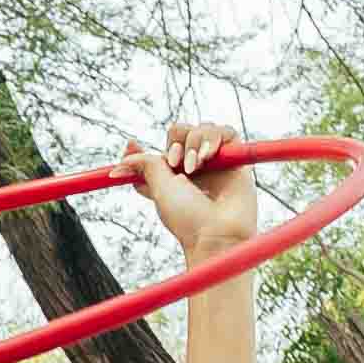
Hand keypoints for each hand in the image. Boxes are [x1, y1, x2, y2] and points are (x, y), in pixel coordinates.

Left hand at [122, 119, 260, 260]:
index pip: (164, 148)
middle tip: (175, 163)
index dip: (149, 146)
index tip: (132, 146)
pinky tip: (207, 157)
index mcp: (176, 176)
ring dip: (194, 142)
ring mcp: (217, 162)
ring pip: (203, 128)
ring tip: (194, 166)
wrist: (217, 233)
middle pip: (182, 132)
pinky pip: (226, 131)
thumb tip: (126, 155)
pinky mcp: (237, 158)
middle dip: (175, 143)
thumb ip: (145, 166)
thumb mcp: (158, 189)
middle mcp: (197, 166)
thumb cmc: (187, 218)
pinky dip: (213, 138)